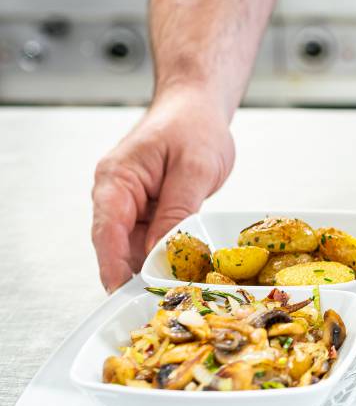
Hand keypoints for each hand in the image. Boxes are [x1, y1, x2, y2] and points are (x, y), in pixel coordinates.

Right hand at [91, 89, 234, 291]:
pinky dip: (165, 253)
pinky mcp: (149, 209)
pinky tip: (182, 269)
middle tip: (158, 300)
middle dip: (136, 273)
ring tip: (175, 289)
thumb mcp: (194, 168)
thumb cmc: (194, 125)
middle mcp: (117, 193)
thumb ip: (178, 210)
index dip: (114, 266)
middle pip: (118, 245)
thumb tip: (163, 250)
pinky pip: (151, 238)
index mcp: (117, 179)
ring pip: (136, 246)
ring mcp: (132, 203)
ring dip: (153, 265)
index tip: (123, 293)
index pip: (108, 231)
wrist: (198, 105)